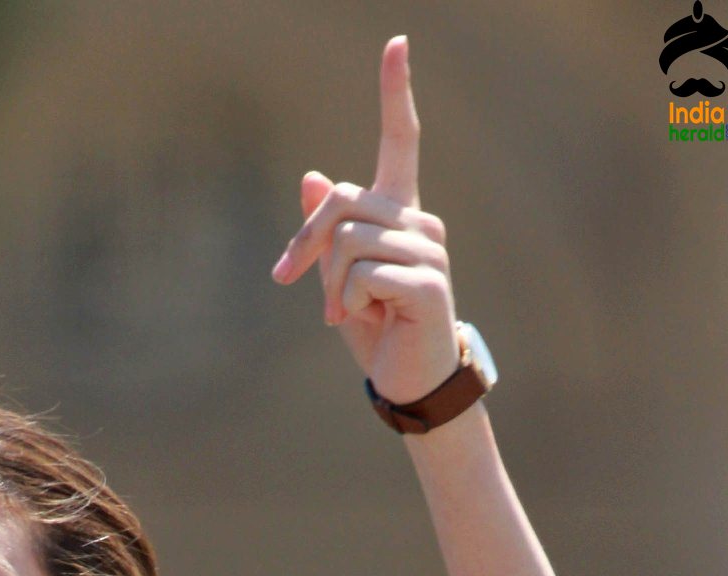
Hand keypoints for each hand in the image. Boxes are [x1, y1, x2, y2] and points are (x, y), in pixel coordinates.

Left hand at [270, 33, 460, 407]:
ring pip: (348, 241)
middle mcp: (420, 221)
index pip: (400, 140)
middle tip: (298, 288)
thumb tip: (310, 177)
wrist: (407, 380)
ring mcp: (429, 250)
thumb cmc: (375, 328)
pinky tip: (369, 321)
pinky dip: (349, 304)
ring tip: (347, 313)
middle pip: (341, 202)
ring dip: (331, 287)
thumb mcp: (337, 278)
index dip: (395, 93)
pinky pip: (364, 275)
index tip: (397, 43)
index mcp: (400, 213)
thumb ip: (325, 232)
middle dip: (307, 247)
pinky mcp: (428, 283)